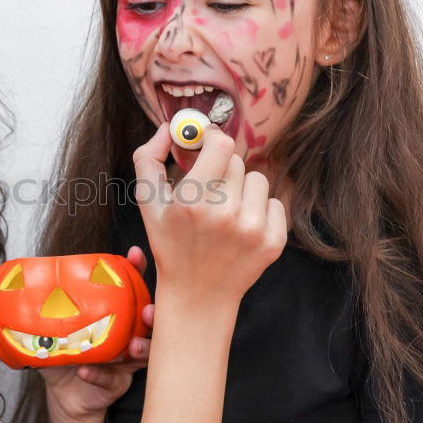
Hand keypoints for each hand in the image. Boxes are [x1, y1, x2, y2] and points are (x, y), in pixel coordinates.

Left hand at [0, 246, 153, 422]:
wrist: (63, 397)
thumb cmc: (59, 359)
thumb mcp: (38, 341)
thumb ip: (14, 332)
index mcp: (109, 312)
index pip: (129, 285)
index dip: (136, 270)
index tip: (134, 255)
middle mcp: (124, 332)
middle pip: (149, 316)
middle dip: (152, 311)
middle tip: (147, 309)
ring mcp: (126, 358)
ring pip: (146, 350)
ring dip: (141, 345)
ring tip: (130, 345)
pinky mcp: (121, 382)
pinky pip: (116, 378)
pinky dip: (102, 375)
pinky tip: (88, 373)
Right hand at [133, 123, 286, 311]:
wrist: (197, 295)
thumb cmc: (170, 244)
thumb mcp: (148, 204)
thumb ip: (148, 158)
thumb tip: (168, 128)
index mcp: (192, 202)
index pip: (221, 144)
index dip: (213, 139)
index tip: (206, 144)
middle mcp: (225, 214)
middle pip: (236, 161)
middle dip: (222, 169)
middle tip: (209, 191)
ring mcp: (252, 230)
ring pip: (257, 180)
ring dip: (242, 190)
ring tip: (225, 213)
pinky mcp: (273, 242)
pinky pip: (274, 202)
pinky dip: (259, 210)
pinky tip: (241, 228)